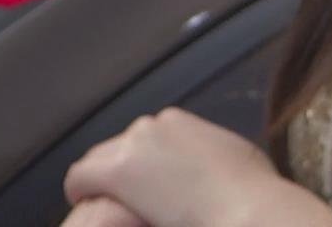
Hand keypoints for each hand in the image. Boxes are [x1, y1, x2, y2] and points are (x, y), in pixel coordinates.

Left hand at [63, 108, 281, 226]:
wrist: (243, 209)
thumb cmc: (250, 193)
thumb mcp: (236, 158)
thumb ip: (213, 155)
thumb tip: (214, 165)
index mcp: (178, 123)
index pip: (144, 139)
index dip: (142, 166)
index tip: (149, 188)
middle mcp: (152, 127)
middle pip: (118, 147)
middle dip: (120, 171)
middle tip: (128, 201)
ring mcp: (132, 147)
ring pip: (98, 160)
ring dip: (101, 181)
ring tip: (106, 206)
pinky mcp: (115, 171)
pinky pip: (80, 178)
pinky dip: (81, 191)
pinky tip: (85, 205)